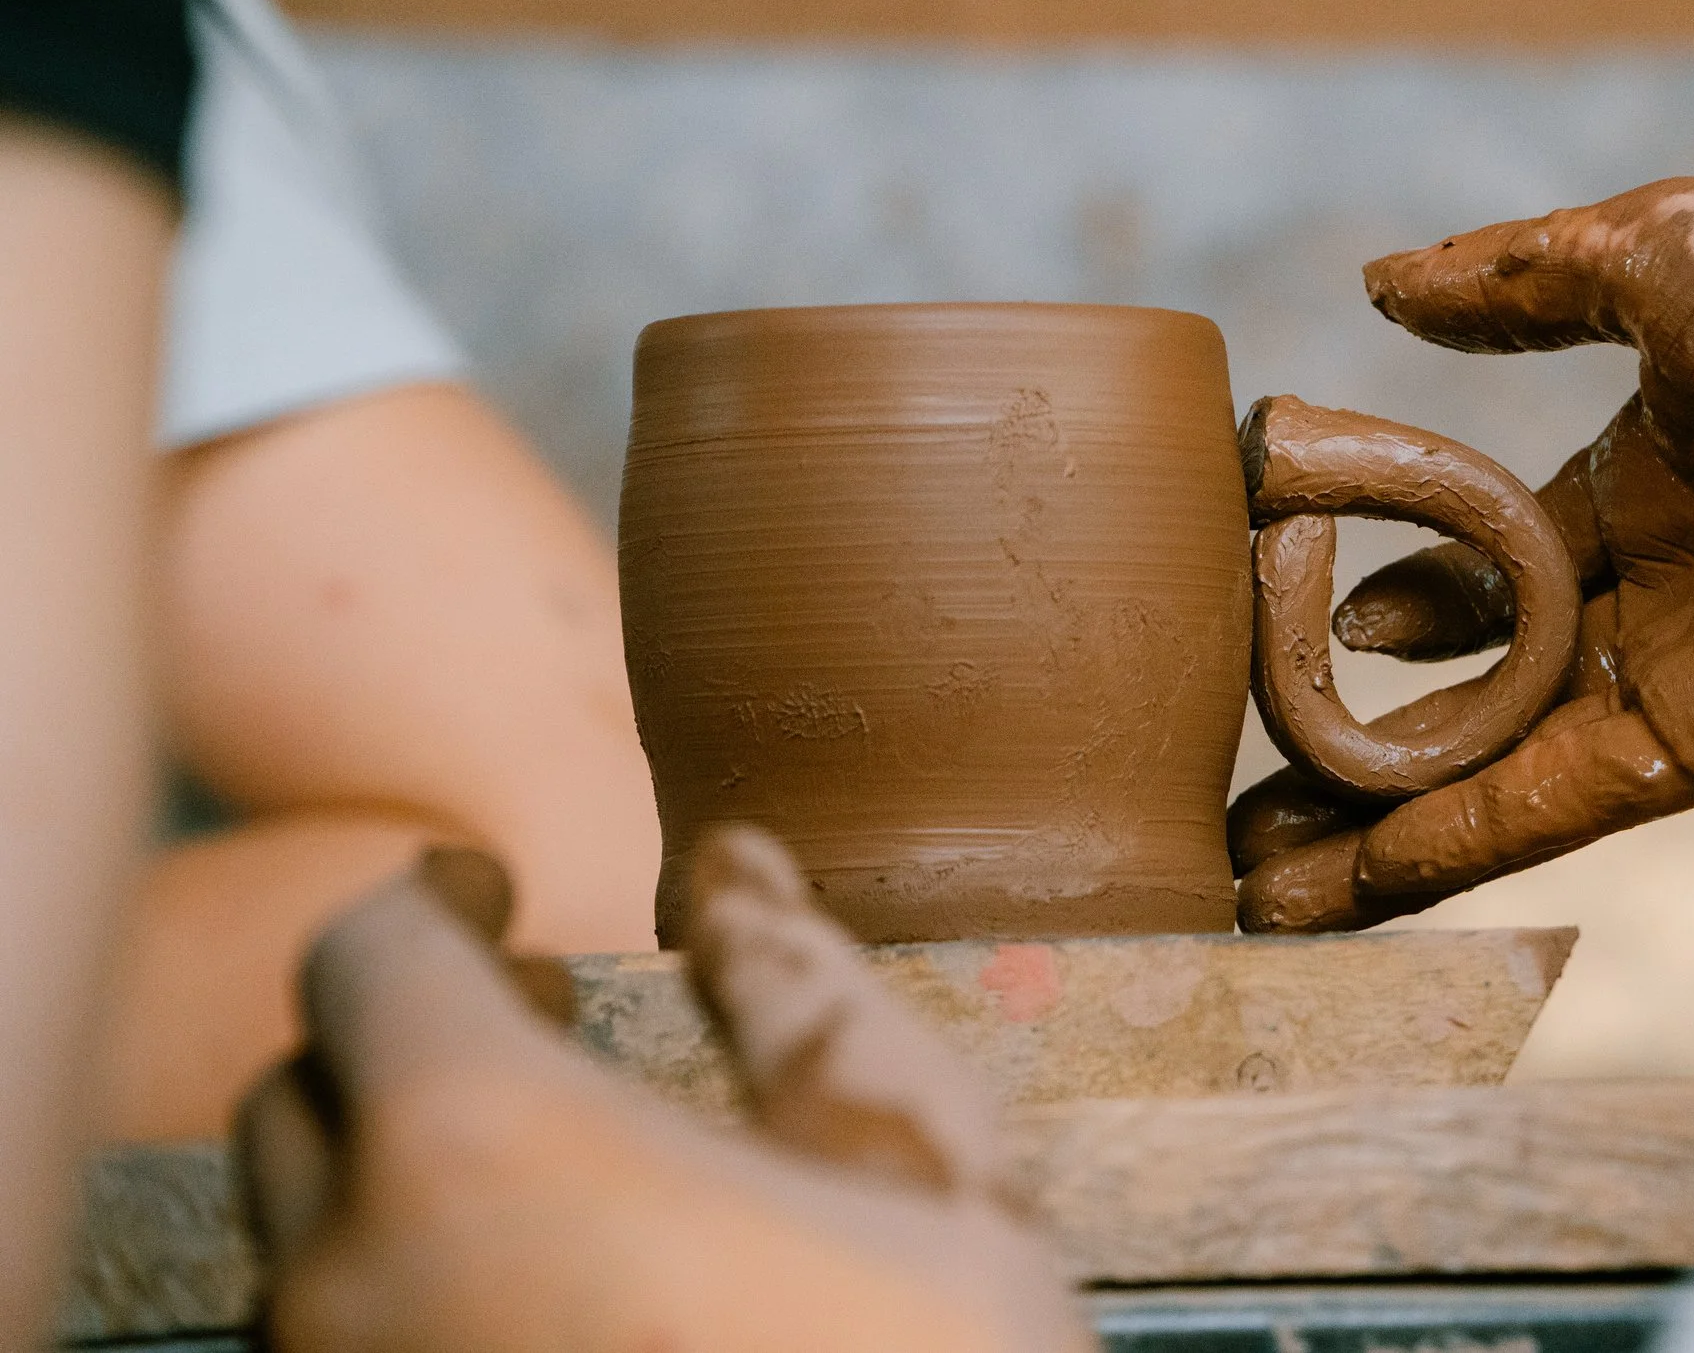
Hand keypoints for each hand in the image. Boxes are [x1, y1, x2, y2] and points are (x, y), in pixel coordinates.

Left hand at [235, 837, 1082, 1352]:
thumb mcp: (913, 1161)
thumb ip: (801, 986)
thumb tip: (736, 863)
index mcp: (480, 1143)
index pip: (366, 955)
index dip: (429, 901)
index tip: (490, 894)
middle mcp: (353, 1280)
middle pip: (302, 1100)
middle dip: (406, 1040)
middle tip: (533, 1019)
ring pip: (307, 1253)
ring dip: (397, 1182)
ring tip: (546, 1177)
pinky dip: (406, 1301)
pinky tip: (542, 1308)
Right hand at [1233, 178, 1693, 931]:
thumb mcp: (1664, 250)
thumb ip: (1520, 278)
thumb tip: (1382, 281)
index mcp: (1637, 475)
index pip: (1484, 553)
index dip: (1394, 591)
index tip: (1298, 610)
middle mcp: (1648, 587)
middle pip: (1475, 682)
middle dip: (1365, 736)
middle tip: (1250, 782)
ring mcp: (1681, 674)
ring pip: (1498, 765)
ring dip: (1382, 825)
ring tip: (1258, 878)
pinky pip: (1560, 802)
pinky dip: (1456, 842)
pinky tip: (1351, 880)